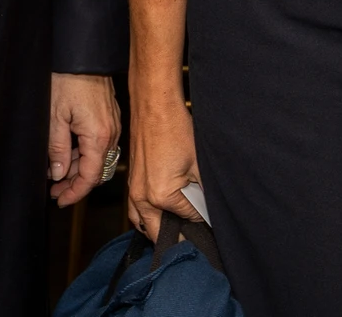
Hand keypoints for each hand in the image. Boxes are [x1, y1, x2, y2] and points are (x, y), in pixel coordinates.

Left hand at [50, 73, 121, 207]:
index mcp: (98, 137)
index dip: (75, 192)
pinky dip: (84, 154)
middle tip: (55, 191)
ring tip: (56, 174)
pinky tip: (67, 154)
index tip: (61, 200)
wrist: (81, 54)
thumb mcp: (55, 117)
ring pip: (96, 158)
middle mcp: (110, 134)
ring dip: (78, 169)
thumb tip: (60, 174)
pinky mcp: (108, 117)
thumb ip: (58, 149)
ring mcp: (111, 125)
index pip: (90, 177)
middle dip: (75, 183)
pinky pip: (98, 144)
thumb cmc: (68, 80)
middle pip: (95, 170)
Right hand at [124, 85, 200, 235]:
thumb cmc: (175, 130)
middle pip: (158, 232)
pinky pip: (136, 210)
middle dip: (175, 235)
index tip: (209, 217)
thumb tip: (208, 211)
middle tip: (193, 235)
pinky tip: (163, 210)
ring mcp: (133, 190)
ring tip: (177, 227)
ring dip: (158, 229)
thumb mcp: (198, 165)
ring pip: (143, 224)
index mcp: (160, 196)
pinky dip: (148, 216)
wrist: (154, 106)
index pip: (187, 219)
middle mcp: (141, 198)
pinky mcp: (132, 181)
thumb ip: (203, 194)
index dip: (201, 217)